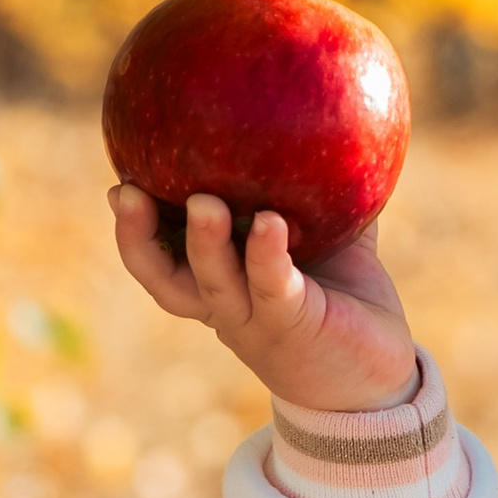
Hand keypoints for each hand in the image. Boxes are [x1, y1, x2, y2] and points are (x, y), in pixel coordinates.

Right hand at [110, 185, 420, 414]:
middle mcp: (227, 307)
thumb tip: (329, 120)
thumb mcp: (329, 240)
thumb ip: (320, 189)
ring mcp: (256, 321)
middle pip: (166, 279)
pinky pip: (274, 287)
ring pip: (213, 283)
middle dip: (138, 238)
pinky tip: (273, 222)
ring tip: (204, 202)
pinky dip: (267, 254)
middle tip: (126, 192)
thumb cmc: (347, 302)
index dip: (134, 228)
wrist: (378, 376)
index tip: (119, 183)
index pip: (163, 257)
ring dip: (204, 243)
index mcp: (222, 286)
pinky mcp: (292, 327)